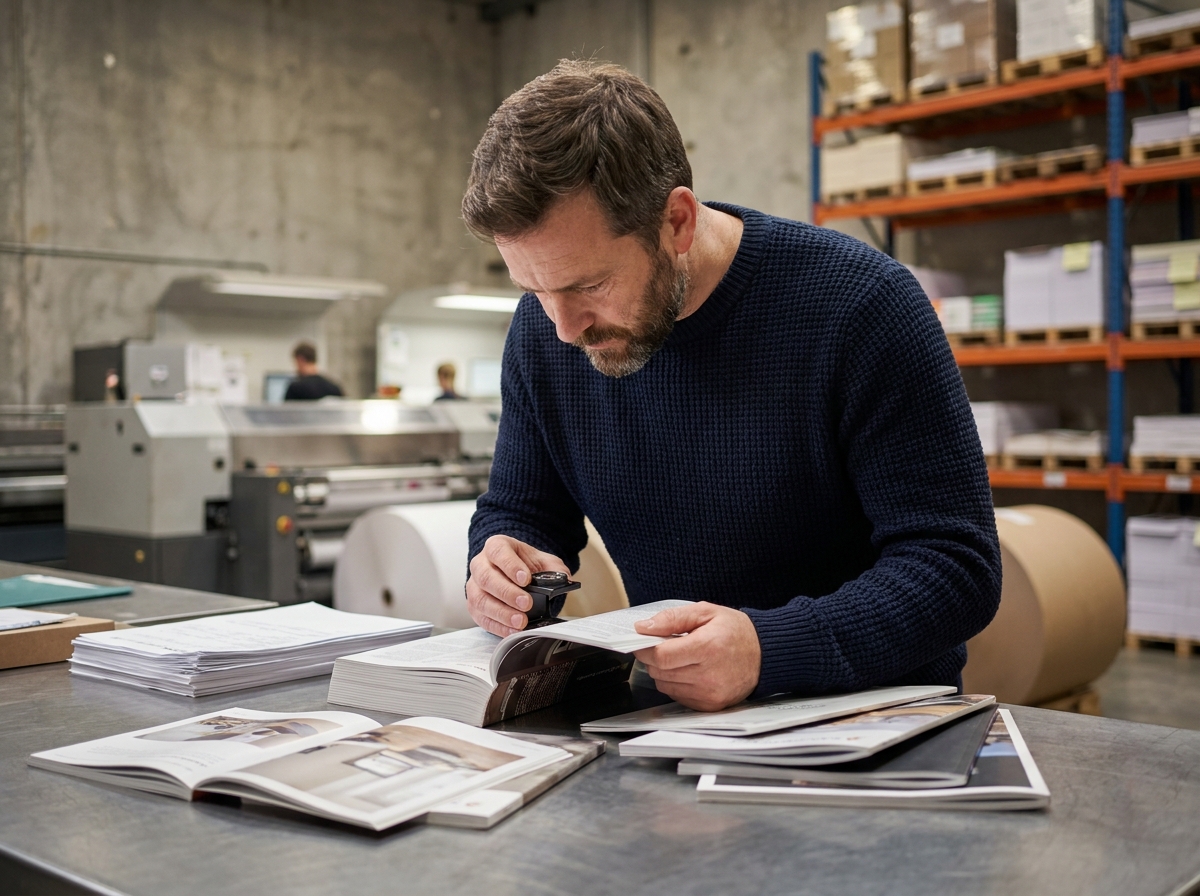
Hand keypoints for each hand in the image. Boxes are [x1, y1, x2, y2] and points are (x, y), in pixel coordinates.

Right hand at [467, 535, 569, 636]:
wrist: (515, 575)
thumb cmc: (527, 566)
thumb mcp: (543, 561)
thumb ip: (555, 569)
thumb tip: (564, 580)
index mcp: (496, 546)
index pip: (498, 551)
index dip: (510, 565)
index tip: (526, 579)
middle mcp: (480, 564)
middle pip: (486, 577)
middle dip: (507, 592)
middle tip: (526, 603)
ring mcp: (474, 585)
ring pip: (480, 599)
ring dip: (501, 612)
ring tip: (520, 621)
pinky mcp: (473, 606)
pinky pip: (481, 617)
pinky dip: (497, 626)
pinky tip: (512, 630)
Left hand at [632, 602, 760, 711]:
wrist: (765, 654)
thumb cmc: (736, 632)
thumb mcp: (705, 612)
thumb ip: (672, 618)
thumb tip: (644, 627)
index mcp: (707, 648)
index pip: (661, 656)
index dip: (645, 649)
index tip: (643, 641)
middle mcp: (709, 675)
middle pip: (660, 672)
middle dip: (654, 658)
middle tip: (665, 646)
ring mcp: (710, 694)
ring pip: (665, 686)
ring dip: (664, 671)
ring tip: (681, 657)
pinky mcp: (710, 705)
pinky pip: (677, 696)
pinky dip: (676, 684)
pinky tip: (690, 671)